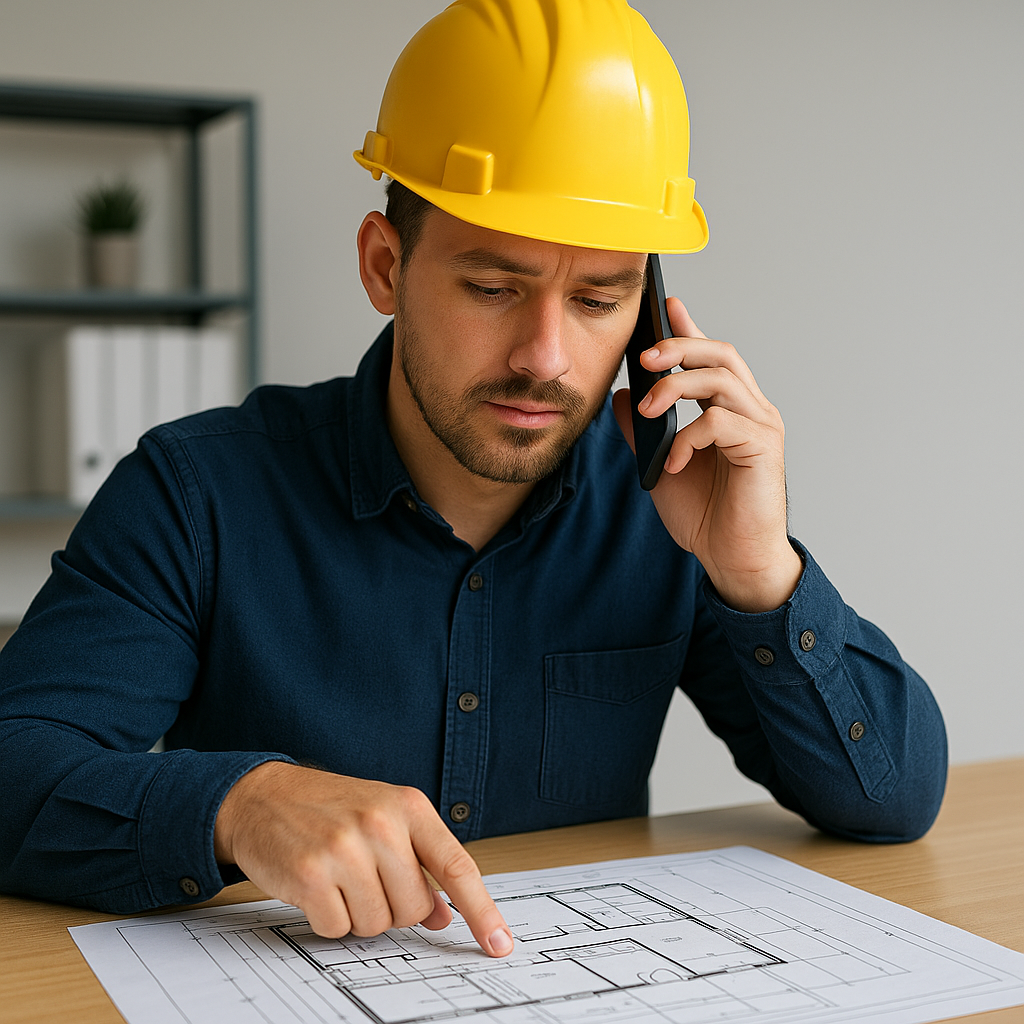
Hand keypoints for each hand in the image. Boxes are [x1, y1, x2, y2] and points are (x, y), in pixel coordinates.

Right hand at [214, 761, 513, 954]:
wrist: (265, 795)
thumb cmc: (330, 808)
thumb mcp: (384, 819)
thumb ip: (419, 862)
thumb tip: (444, 916)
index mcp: (409, 807)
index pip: (457, 866)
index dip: (482, 911)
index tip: (500, 943)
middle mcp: (381, 823)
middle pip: (414, 908)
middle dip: (393, 908)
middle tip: (366, 880)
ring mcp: (345, 848)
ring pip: (376, 924)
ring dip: (358, 914)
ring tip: (339, 878)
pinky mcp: (310, 874)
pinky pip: (337, 929)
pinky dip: (328, 919)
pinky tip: (317, 886)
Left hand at [612, 296, 801, 612]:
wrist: (732, 559)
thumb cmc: (705, 514)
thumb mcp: (660, 466)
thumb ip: (644, 431)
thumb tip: (622, 396)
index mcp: (728, 410)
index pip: (711, 357)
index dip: (690, 329)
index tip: (667, 306)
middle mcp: (751, 411)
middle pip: (722, 353)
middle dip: (680, 346)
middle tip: (645, 356)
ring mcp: (761, 427)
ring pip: (723, 378)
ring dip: (678, 386)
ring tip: (649, 408)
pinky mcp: (764, 449)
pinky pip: (722, 422)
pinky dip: (690, 435)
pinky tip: (673, 461)